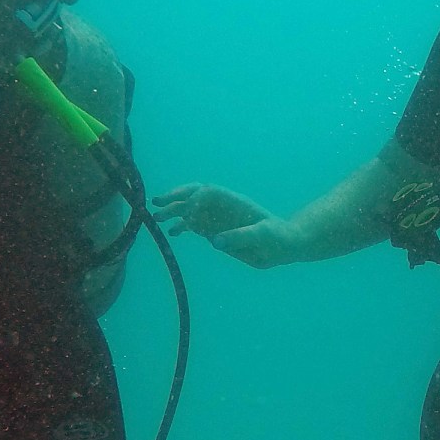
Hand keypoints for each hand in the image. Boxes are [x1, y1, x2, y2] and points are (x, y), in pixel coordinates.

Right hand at [151, 183, 296, 268]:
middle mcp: (222, 207)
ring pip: (190, 210)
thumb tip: (215, 241)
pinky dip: (181, 228)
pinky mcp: (214, 232)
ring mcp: (217, 218)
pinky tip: (172, 233)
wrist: (283, 246)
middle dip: (176, 197)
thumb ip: (242, 237)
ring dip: (173, 211)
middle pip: (195, 196)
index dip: (195, 199)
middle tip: (156, 202)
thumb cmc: (278, 237)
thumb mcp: (264, 237)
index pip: (210, 192)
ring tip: (155, 218)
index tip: (187, 214)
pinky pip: (193, 226)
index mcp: (235, 202)